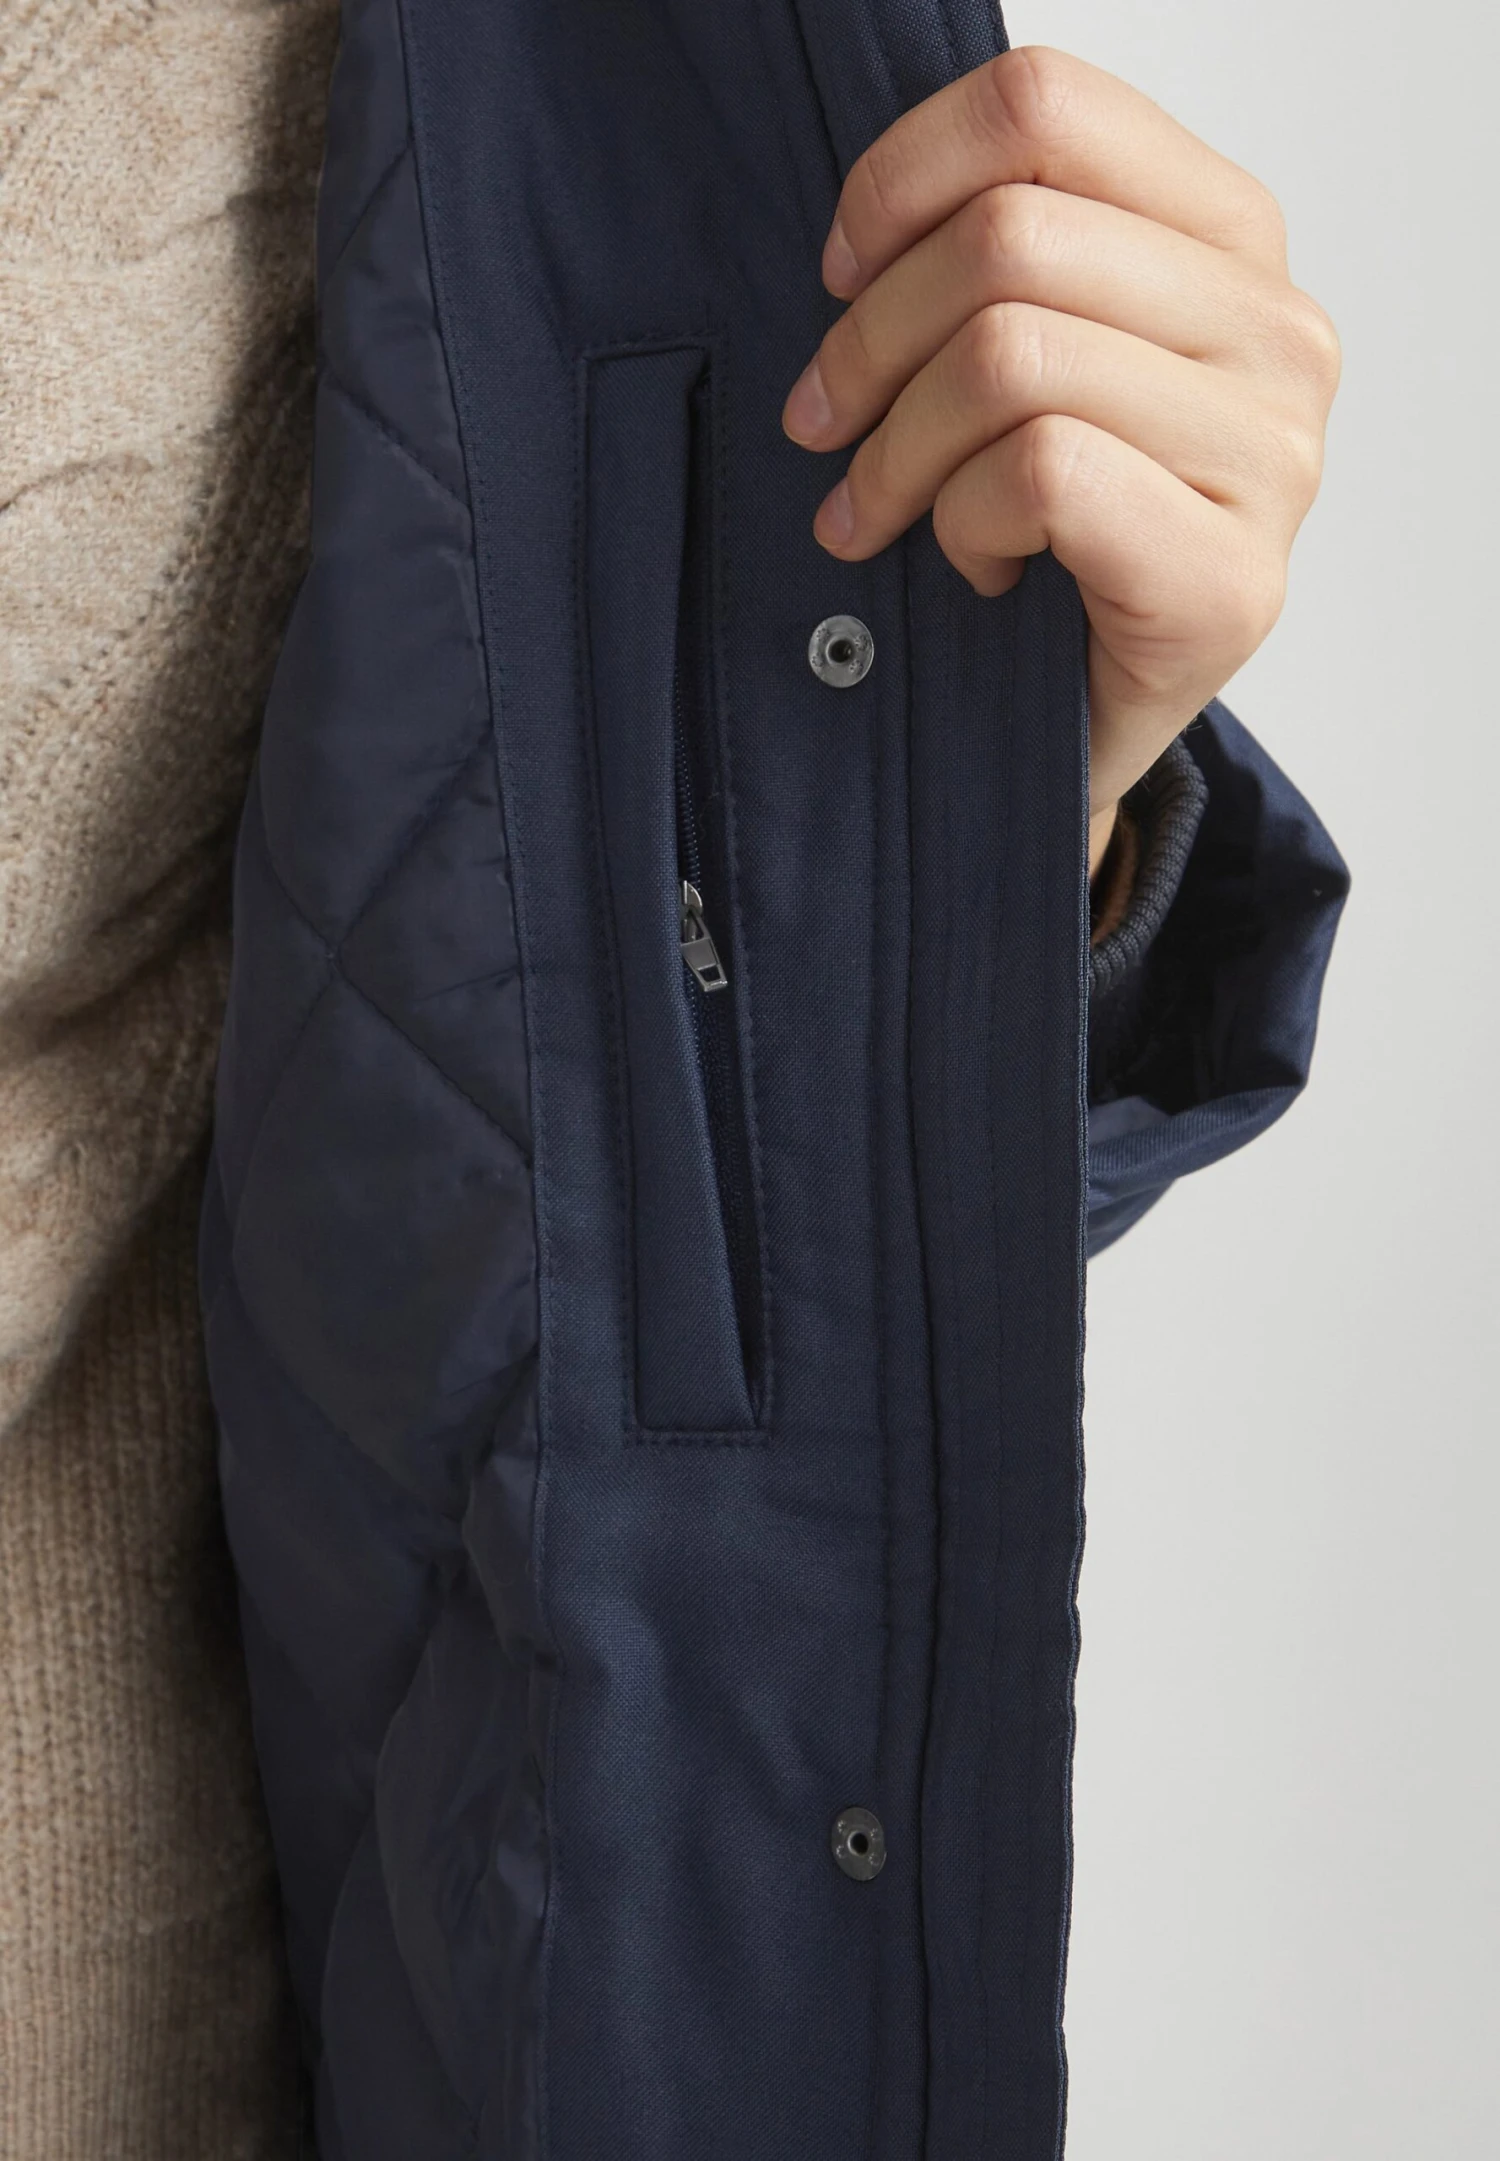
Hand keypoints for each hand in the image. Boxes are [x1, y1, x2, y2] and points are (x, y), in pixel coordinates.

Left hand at [781, 47, 1341, 875]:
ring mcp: (1272, 457)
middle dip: (871, 340)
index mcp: (1226, 237)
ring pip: (1013, 357)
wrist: (1074, 728)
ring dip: (898, 449)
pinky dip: (961, 525)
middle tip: (821, 424)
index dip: (902, 178)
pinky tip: (973, 567)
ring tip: (878, 511)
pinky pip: (1041, 474)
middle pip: (1009, 238)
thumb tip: (857, 245)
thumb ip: (988, 266)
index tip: (840, 274)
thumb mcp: (1017, 364)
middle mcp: (1276, 329)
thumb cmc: (1038, 541)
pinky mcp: (1231, 579)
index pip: (1045, 109)